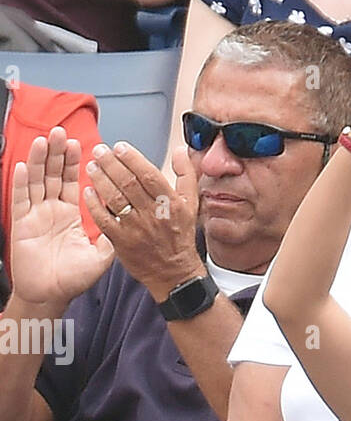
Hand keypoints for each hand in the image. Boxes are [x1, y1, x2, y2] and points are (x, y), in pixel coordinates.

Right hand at [10, 129, 115, 310]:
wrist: (52, 295)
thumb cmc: (74, 278)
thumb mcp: (100, 256)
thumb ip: (112, 236)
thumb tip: (128, 220)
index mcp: (70, 214)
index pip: (72, 182)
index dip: (74, 164)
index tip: (83, 145)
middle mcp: (52, 210)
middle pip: (53, 174)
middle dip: (57, 153)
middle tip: (62, 132)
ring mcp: (35, 214)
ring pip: (36, 180)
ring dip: (39, 159)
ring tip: (45, 140)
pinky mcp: (21, 223)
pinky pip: (20, 198)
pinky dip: (21, 182)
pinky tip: (23, 165)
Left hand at [83, 143, 201, 301]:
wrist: (174, 273)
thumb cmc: (180, 236)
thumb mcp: (191, 204)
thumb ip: (186, 175)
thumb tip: (180, 151)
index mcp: (171, 203)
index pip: (149, 174)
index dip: (132, 158)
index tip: (119, 147)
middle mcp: (153, 215)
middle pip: (128, 182)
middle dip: (111, 163)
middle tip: (99, 151)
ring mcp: (136, 229)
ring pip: (114, 198)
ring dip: (100, 179)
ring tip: (91, 166)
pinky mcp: (122, 242)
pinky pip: (104, 220)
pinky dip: (94, 204)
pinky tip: (88, 192)